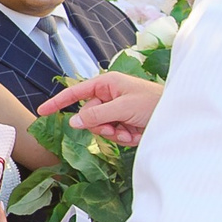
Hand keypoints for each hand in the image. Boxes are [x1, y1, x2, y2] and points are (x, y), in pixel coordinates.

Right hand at [40, 71, 163, 145]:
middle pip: (88, 115)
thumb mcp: (123, 108)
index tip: (43, 111)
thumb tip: (75, 122)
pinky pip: (112, 134)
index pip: (76, 92)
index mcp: (107, 84)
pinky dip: (123, 138)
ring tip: (130, 130)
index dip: (59, 102)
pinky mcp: (125, 123)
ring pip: (100, 127)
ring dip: (113, 133)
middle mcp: (110, 96)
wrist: (178, 118)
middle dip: (100, 125)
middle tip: (116, 127)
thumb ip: (97, 115)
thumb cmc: (154, 104)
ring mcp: (117, 110)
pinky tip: (136, 133)